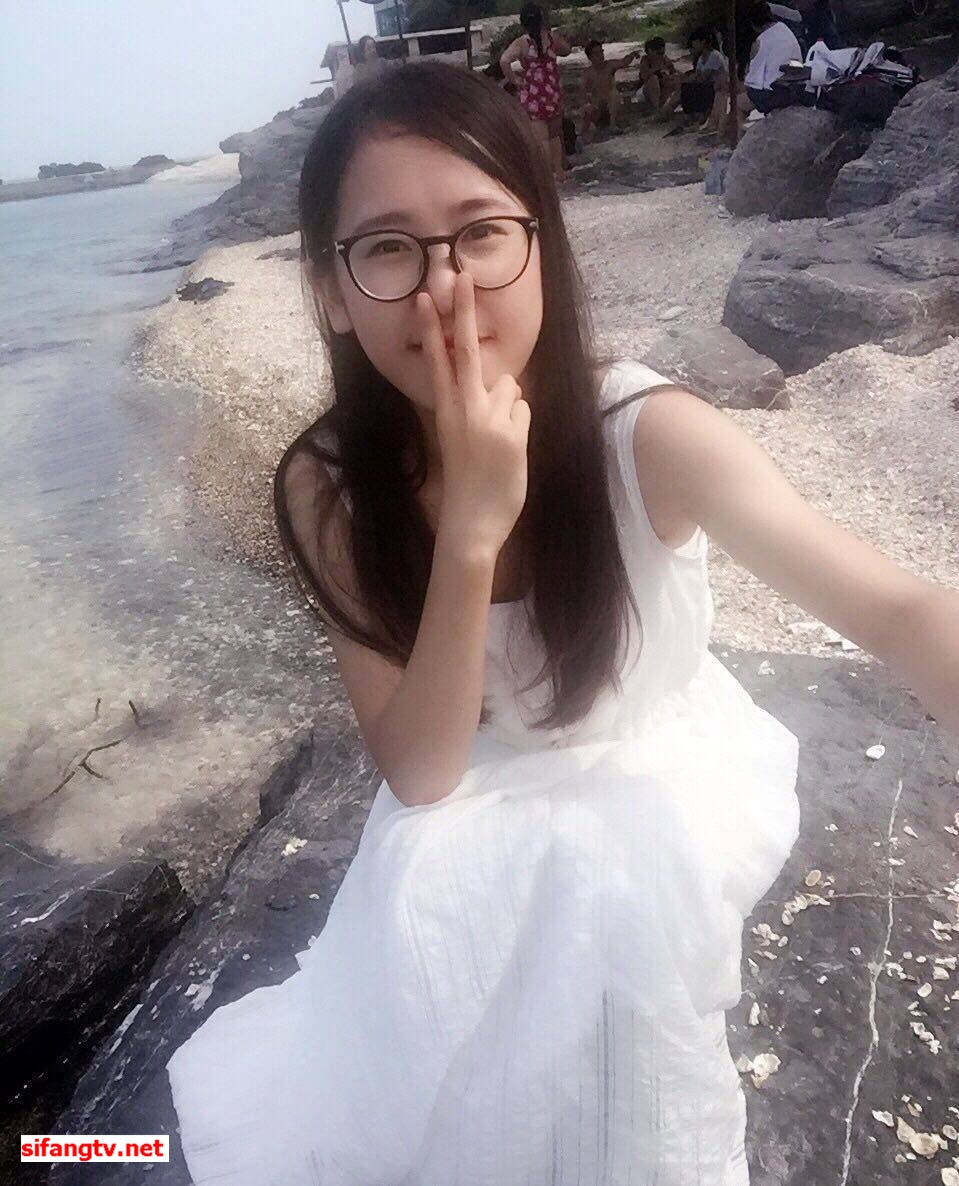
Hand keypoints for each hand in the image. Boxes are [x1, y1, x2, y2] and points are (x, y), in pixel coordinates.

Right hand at [416, 274, 529, 556]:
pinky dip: (521, 426)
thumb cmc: (467, 484)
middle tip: (461, 273)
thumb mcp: (462, 441)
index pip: (437, 360)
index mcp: (445, 412)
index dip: (431, 327)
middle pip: (465, 350)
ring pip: (510, 387)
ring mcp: (488, 420)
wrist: (471, 523)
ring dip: (509, 407)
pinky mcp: (512, 434)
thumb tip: (505, 385)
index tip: (423, 296)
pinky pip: (524, 410)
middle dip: (463, 309)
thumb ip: (476, 408)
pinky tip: (508, 451)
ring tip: (496, 442)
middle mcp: (464, 410)